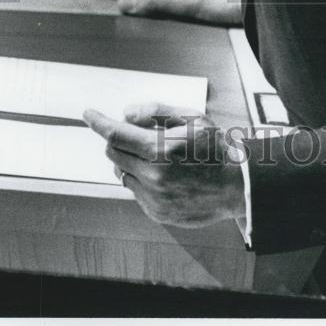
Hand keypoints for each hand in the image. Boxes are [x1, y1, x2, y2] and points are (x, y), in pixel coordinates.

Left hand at [83, 103, 245, 226]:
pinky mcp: (156, 213)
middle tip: (140, 135)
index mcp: (161, 150)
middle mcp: (154, 176)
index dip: (99, 122)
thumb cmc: (216, 148)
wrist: (236, 185)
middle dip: (120, 140)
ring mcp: (154, 198)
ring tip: (158, 157)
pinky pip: (135, 191)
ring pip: (122, 173)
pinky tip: (166, 175)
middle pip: (114, 153)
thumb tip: (126, 114)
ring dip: (130, 161)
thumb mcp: (192, 118)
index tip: (88, 115)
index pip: (116, 135)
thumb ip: (156, 112)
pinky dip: (142, 179)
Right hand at [116, 0, 242, 25]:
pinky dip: (224, 16)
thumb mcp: (184, 4)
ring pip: (208, 4)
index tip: (167, 24)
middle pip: (188, 1)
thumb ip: (155, 4)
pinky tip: (228, 23)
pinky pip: (225, 8)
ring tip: (215, 25)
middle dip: (189, 15)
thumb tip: (126, 4)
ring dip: (208, 16)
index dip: (168, 13)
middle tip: (194, 28)